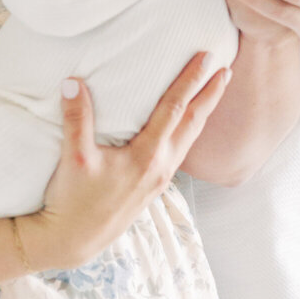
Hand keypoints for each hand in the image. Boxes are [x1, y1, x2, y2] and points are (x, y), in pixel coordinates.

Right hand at [21, 56, 230, 269]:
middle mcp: (160, 167)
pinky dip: (188, 131)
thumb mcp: (72, 158)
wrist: (74, 240)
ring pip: (189, 139)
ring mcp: (159, 179)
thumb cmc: (73, 200)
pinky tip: (185, 127)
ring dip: (203, 113)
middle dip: (210, 95)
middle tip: (227, 70)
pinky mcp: (153, 187)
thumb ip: (76, 119)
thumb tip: (72, 82)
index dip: (191, 80)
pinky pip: (179, 151)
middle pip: (193, 123)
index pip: (175, 108)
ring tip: (213, 93)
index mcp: (146, 156)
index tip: (207, 58)